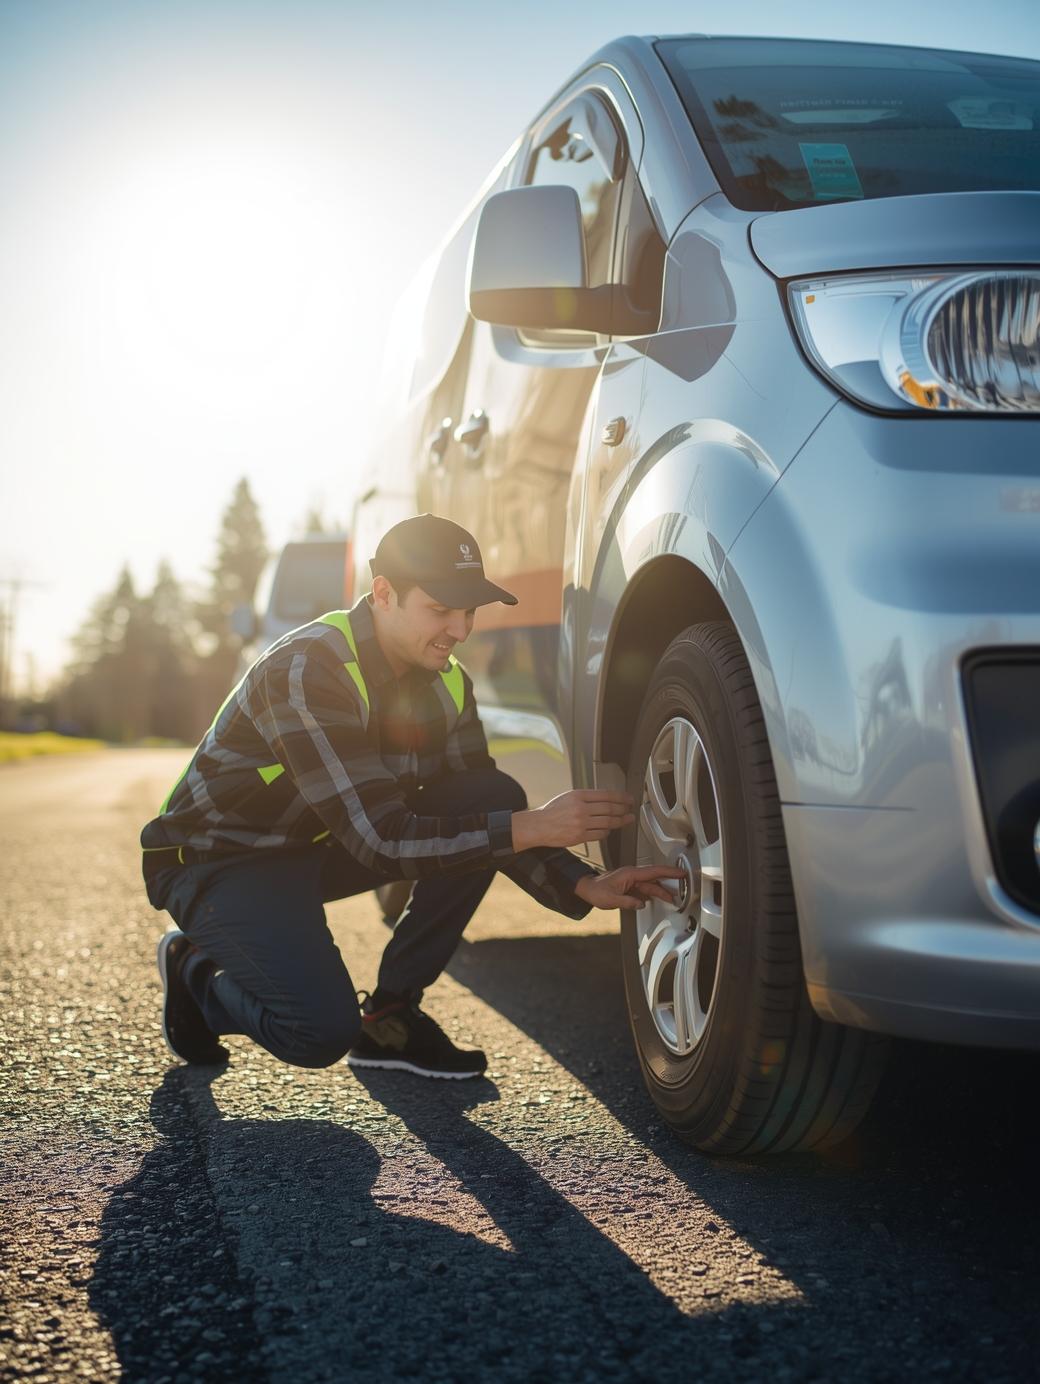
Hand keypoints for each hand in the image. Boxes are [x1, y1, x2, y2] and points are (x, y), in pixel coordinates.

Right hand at [511, 790, 635, 850]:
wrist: (539, 826)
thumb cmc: (552, 811)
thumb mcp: (568, 796)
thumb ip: (585, 797)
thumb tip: (605, 799)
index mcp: (578, 795)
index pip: (606, 795)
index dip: (621, 797)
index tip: (628, 799)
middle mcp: (580, 808)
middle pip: (609, 808)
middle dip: (623, 809)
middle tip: (630, 809)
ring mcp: (581, 823)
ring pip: (607, 822)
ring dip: (620, 821)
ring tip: (627, 819)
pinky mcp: (580, 836)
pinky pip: (600, 834)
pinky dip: (607, 831)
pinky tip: (610, 829)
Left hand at [574, 865, 685, 910]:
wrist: (587, 888)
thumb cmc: (596, 890)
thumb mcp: (611, 899)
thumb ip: (628, 902)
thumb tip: (641, 904)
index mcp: (630, 874)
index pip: (654, 872)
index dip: (669, 872)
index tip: (680, 873)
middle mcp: (632, 875)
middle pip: (655, 879)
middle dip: (668, 884)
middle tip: (681, 888)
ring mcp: (631, 880)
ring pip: (650, 885)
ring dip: (661, 891)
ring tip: (671, 898)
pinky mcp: (629, 885)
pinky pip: (644, 888)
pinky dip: (652, 893)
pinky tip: (657, 898)